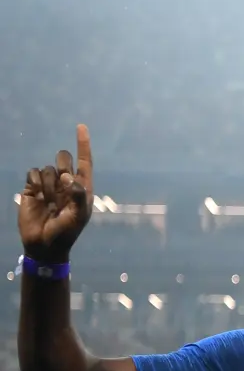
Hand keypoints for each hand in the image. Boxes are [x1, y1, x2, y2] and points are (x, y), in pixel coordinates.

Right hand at [19, 124, 93, 263]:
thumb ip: (77, 195)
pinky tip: (38, 197)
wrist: (43, 244)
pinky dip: (36, 184)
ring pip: (48, 168)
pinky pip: (33, 173)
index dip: (83, 145)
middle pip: (64, 158)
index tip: (81, 127)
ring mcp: (49, 184)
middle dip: (63, 166)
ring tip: (50, 202)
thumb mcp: (78, 216)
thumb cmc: (66, 232)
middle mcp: (66, 183)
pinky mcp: (32, 187)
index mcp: (82, 188)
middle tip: (63, 185)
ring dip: (49, 185)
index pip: (84, 162)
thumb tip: (69, 176)